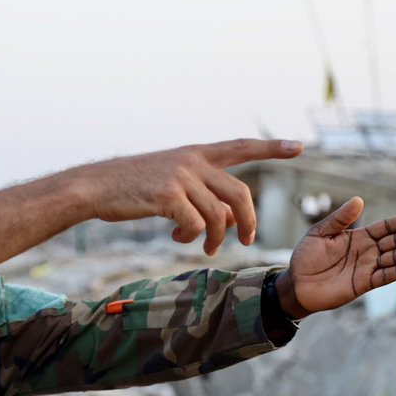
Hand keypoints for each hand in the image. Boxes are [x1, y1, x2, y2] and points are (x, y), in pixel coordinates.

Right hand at [84, 138, 303, 254]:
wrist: (95, 186)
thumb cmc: (130, 187)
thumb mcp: (169, 180)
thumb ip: (200, 191)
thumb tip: (230, 218)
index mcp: (195, 153)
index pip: (241, 146)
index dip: (271, 147)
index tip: (299, 147)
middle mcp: (193, 161)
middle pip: (240, 193)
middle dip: (249, 221)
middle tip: (246, 241)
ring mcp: (181, 177)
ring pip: (219, 215)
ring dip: (217, 238)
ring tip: (206, 249)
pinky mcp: (168, 196)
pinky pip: (196, 225)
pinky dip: (191, 237)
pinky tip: (177, 238)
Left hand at [274, 197, 395, 317]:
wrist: (296, 284)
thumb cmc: (306, 257)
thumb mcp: (319, 233)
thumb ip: (339, 219)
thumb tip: (358, 200)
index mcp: (359, 237)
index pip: (387, 227)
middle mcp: (368, 251)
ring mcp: (367, 268)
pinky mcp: (363, 284)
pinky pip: (384, 276)